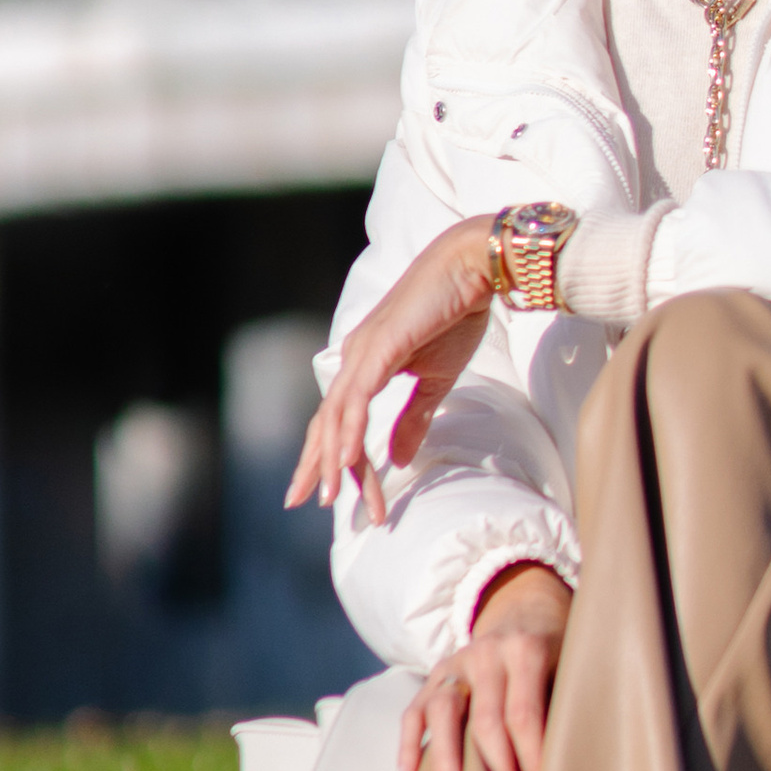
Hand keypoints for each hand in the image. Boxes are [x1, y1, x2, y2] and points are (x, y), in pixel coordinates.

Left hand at [287, 218, 500, 527]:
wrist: (472, 268)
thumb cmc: (456, 315)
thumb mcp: (436, 378)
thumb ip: (414, 417)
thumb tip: (397, 459)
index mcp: (366, 363)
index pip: (341, 419)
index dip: (333, 457)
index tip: (331, 493)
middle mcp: (356, 358)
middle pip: (326, 422)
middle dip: (312, 464)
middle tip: (298, 502)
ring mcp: (364, 352)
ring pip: (337, 416)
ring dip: (332, 460)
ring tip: (328, 497)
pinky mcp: (380, 349)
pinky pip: (358, 400)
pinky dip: (349, 432)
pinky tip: (346, 461)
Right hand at [398, 562, 571, 770]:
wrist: (525, 613)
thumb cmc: (556, 653)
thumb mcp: (568, 667)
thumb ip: (562, 706)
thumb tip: (566, 770)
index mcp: (525, 649)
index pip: (524, 713)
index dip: (531, 756)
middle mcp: (486, 653)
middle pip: (486, 718)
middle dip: (497, 768)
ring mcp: (455, 664)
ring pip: (443, 711)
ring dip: (448, 758)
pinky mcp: (433, 677)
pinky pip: (413, 712)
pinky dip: (408, 745)